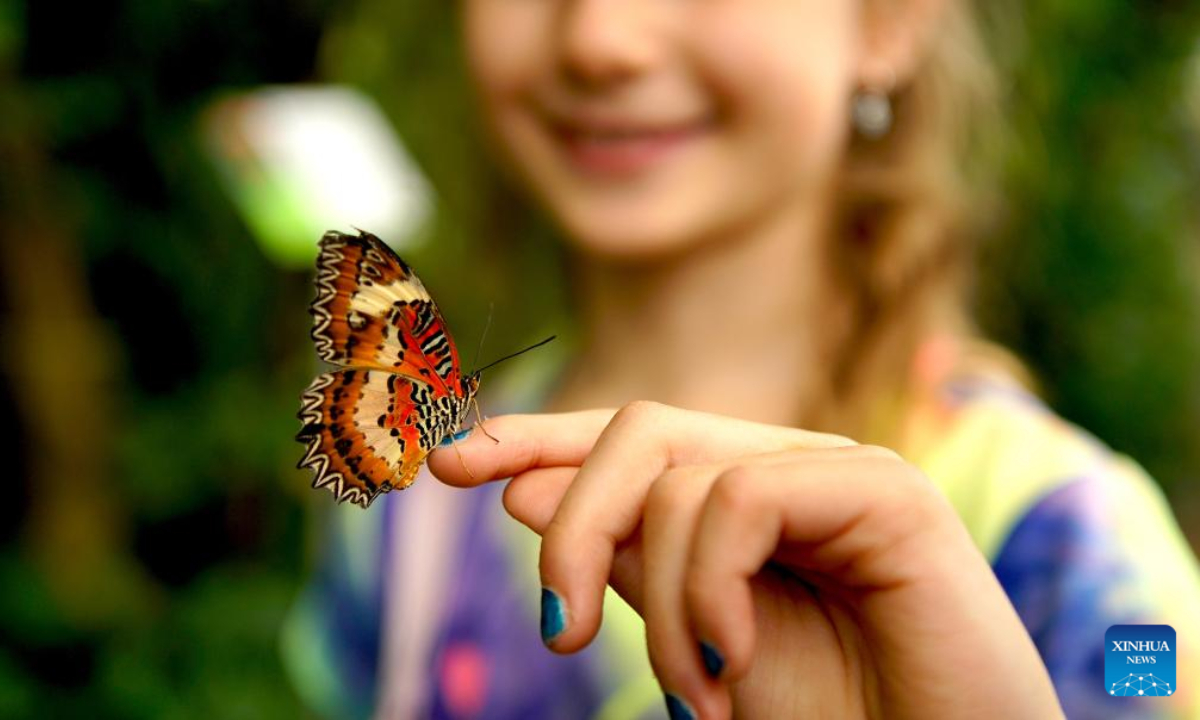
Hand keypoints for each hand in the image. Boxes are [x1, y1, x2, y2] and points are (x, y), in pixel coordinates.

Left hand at [428, 402, 1063, 718]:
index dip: (540, 438)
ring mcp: (841, 472)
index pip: (630, 442)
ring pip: (679, 471)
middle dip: (572, 524)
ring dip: (659, 604)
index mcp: (748, 499)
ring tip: (700, 698)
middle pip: (637, 434)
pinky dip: (707, 588)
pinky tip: (733, 660)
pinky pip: (740, 497)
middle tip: (560, 635)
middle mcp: (792, 469)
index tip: (452, 461)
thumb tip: (524, 485)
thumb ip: (629, 563)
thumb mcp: (698, 644)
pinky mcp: (887, 492)